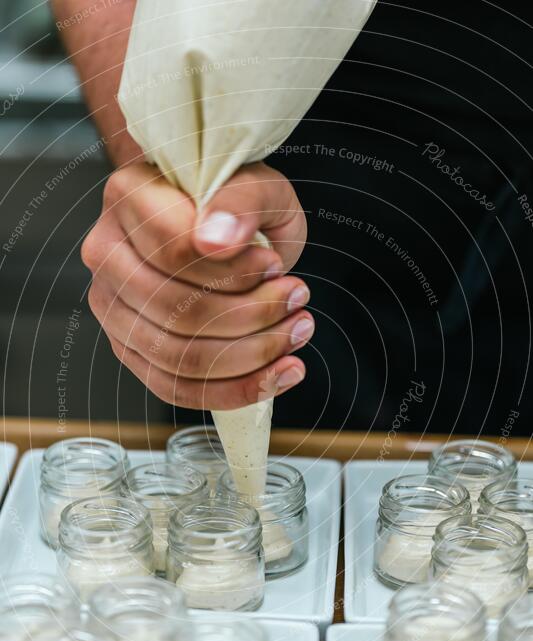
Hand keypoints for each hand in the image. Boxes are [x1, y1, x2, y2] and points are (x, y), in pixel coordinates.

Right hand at [82, 161, 311, 408]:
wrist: (219, 225)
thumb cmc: (235, 204)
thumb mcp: (258, 185)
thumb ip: (242, 201)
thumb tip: (218, 240)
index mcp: (128, 197)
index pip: (175, 251)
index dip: (234, 270)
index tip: (275, 266)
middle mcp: (106, 253)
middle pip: (177, 311)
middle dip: (253, 315)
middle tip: (297, 300)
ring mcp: (111, 307)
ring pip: (179, 357)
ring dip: (253, 354)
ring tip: (296, 331)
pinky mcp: (129, 348)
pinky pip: (177, 387)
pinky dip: (236, 389)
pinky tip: (280, 374)